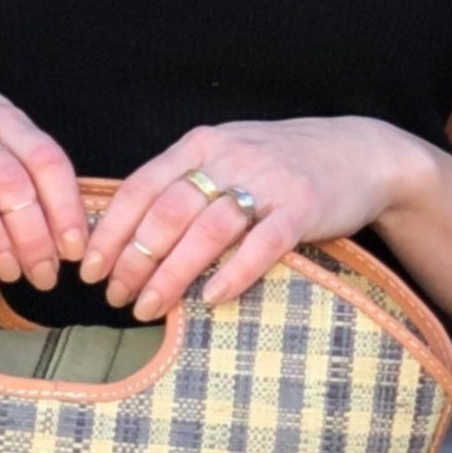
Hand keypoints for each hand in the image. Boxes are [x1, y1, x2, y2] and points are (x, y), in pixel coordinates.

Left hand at [80, 118, 432, 318]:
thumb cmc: (282, 165)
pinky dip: (232, 273)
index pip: (141, 187)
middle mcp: (230, 157)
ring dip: (171, 274)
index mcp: (202, 144)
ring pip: (206, 231)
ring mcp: (267, 182)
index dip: (110, 230)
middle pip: (167, 213)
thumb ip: (182, 183)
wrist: (361, 154)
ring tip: (149, 308)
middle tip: (115, 298)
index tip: (90, 269)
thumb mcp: (227, 156)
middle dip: (133, 260)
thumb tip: (124, 230)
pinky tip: (208, 300)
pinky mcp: (302, 208)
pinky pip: (261, 245)